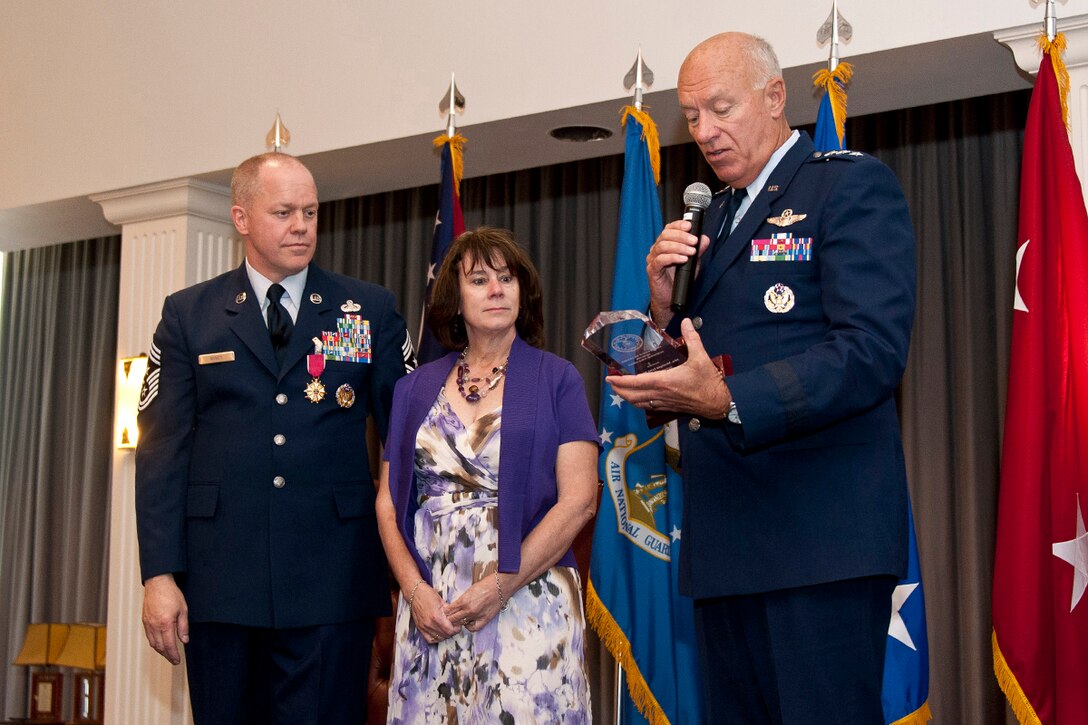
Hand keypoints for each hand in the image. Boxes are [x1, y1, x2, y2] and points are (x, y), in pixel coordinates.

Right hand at [141, 574, 188, 664]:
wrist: (158, 584)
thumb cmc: (171, 594)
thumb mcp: (183, 610)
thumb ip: (183, 627)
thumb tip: (184, 641)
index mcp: (165, 624)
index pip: (169, 645)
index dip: (174, 655)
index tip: (177, 660)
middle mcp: (154, 626)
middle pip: (160, 647)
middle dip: (167, 655)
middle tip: (174, 660)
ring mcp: (148, 624)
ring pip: (153, 643)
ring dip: (160, 650)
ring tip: (168, 654)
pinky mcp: (145, 620)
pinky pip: (149, 636)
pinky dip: (154, 643)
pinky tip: (160, 643)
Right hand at [408, 583, 458, 643]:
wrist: (415, 593)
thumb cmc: (427, 594)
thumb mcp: (441, 601)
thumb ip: (449, 611)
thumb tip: (457, 617)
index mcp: (436, 616)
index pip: (449, 630)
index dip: (456, 629)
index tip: (458, 626)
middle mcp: (429, 624)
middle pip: (445, 635)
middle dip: (452, 632)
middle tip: (454, 627)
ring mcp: (423, 627)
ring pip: (438, 638)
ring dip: (445, 635)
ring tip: (447, 629)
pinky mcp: (420, 628)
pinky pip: (429, 639)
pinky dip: (436, 638)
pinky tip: (439, 633)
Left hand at [444, 575, 504, 633]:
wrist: (500, 586)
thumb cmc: (486, 585)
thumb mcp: (469, 590)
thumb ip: (462, 599)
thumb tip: (456, 606)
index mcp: (463, 600)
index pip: (449, 610)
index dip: (446, 612)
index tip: (445, 612)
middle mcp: (468, 609)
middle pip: (453, 619)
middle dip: (449, 619)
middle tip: (449, 618)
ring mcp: (476, 615)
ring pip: (461, 624)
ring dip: (458, 622)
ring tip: (459, 620)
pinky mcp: (484, 619)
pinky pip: (473, 628)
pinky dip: (469, 627)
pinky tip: (469, 623)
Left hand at [607, 318, 729, 418]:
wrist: (718, 403)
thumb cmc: (709, 382)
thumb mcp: (701, 357)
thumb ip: (692, 338)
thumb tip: (686, 322)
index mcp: (665, 382)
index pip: (637, 382)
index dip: (621, 381)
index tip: (610, 378)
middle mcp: (661, 394)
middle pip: (633, 396)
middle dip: (619, 390)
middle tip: (611, 383)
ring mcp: (664, 403)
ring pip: (639, 403)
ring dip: (627, 397)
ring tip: (620, 390)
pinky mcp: (669, 408)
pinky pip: (649, 407)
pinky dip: (639, 402)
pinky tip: (638, 398)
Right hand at [647, 220, 710, 325]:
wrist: (671, 298)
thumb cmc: (679, 280)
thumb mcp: (693, 262)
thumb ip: (698, 250)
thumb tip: (704, 239)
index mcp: (666, 244)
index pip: (669, 229)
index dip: (678, 225)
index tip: (689, 226)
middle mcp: (657, 250)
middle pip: (665, 235)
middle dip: (681, 236)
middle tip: (694, 241)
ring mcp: (653, 259)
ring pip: (662, 246)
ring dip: (679, 247)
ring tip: (690, 252)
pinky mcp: (652, 270)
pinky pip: (660, 260)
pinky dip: (672, 257)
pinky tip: (682, 259)